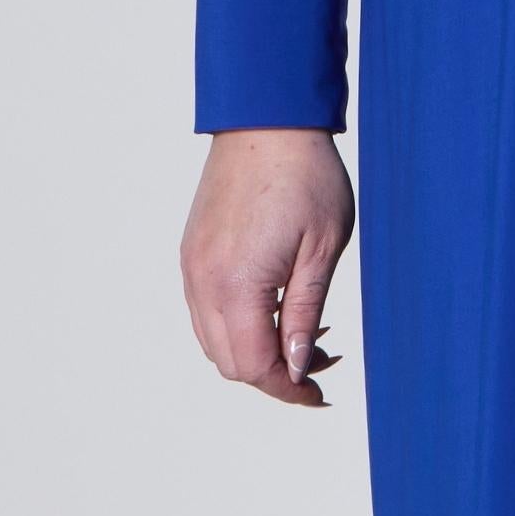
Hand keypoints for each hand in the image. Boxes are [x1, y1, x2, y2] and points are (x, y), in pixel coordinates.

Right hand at [181, 128, 356, 406]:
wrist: (268, 121)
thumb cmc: (306, 178)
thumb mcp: (322, 251)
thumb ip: (305, 314)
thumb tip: (298, 368)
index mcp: (237, 284)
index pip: (254, 366)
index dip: (288, 389)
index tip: (321, 394)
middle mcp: (203, 281)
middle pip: (229, 362)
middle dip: (274, 375)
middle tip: (321, 365)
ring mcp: (192, 266)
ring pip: (213, 340)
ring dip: (255, 351)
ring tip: (305, 336)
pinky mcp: (192, 252)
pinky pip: (206, 311)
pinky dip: (237, 325)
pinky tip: (276, 309)